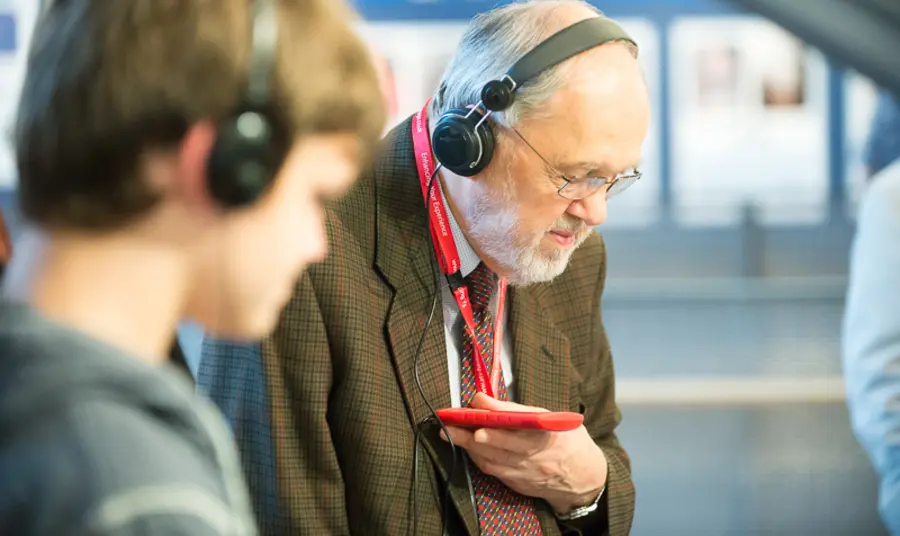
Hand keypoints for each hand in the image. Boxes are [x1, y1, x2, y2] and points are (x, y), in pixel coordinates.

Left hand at [441, 393, 607, 513]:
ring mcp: (526, 472)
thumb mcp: (551, 418)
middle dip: (472, 431)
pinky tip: (468, 448)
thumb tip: (484, 400)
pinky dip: (478, 458)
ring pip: (492, 458)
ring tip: (451, 432)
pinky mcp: (518, 483)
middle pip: (500, 442)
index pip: (519, 419)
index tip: (477, 400)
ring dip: (468, 446)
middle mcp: (537, 454)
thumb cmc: (566, 440)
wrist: (583, 477)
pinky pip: (493, 470)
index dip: (497, 411)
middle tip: (451, 421)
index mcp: (549, 432)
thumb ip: (518, 411)